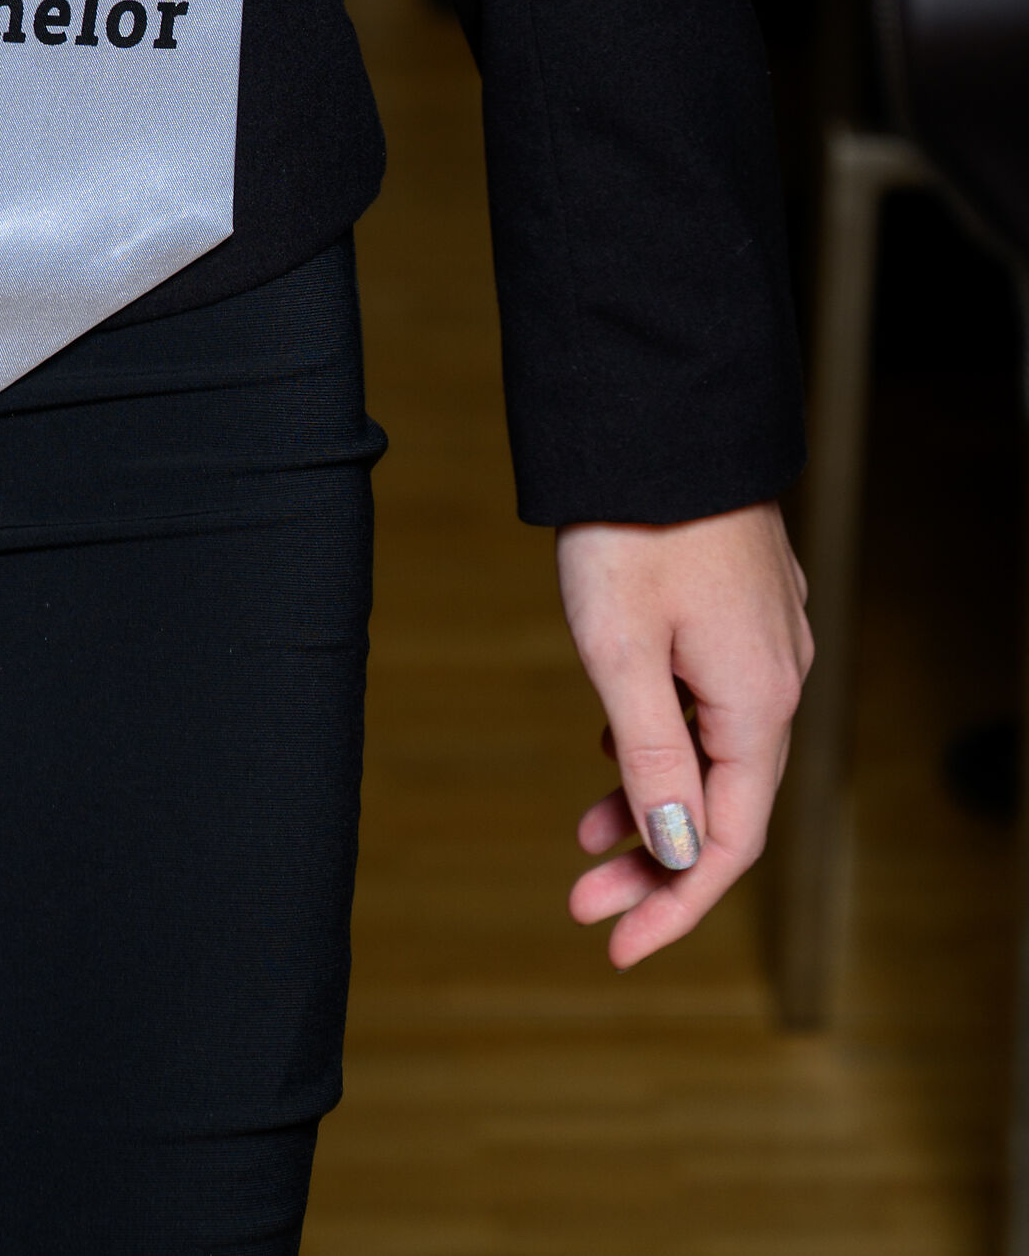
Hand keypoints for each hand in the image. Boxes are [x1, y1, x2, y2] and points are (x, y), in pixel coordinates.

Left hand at [556, 501, 810, 966]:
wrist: (656, 414)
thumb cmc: (631, 525)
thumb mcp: (620, 650)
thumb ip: (651, 754)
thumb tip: (671, 849)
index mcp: (757, 703)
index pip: (725, 841)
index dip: (674, 904)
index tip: (616, 946)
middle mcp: (777, 679)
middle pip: (721, 805)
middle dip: (651, 861)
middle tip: (582, 898)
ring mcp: (765, 641)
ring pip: (713, 755)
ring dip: (650, 800)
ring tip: (584, 834)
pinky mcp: (743, 609)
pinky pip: (710, 706)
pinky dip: (660, 742)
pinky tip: (613, 747)